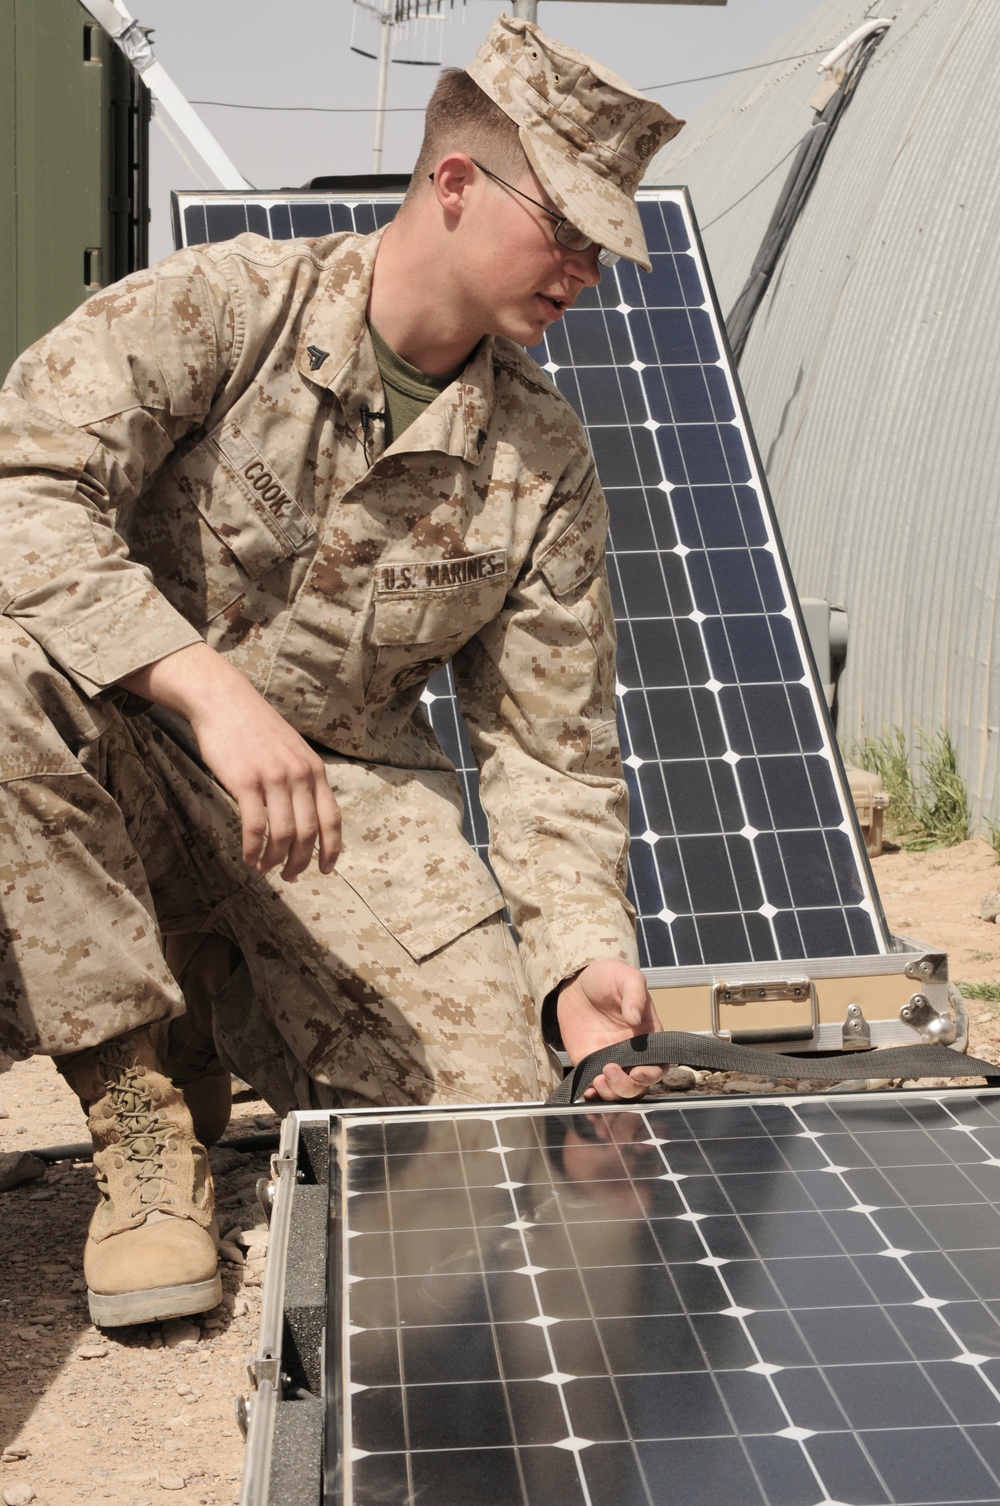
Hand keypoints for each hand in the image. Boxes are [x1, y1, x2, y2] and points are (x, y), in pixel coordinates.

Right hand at [119, 643, 341, 880]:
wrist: (224, 700)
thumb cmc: (256, 728)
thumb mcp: (292, 750)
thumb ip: (303, 780)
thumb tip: (306, 817)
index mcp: (315, 770)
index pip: (332, 819)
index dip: (331, 849)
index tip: (325, 870)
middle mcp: (300, 775)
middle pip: (309, 833)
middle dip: (301, 862)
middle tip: (290, 877)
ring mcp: (273, 778)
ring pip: (284, 834)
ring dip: (276, 859)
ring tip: (266, 869)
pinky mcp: (245, 781)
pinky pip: (254, 826)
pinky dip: (253, 848)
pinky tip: (248, 857)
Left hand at [555, 957, 664, 1102]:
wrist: (577, 981)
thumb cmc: (608, 977)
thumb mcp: (625, 977)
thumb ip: (634, 994)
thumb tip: (634, 1018)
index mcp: (647, 1036)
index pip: (658, 1066)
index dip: (651, 1075)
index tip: (637, 1072)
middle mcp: (631, 1053)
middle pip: (639, 1086)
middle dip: (626, 1087)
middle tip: (609, 1070)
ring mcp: (610, 1060)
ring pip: (618, 1092)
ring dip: (610, 1094)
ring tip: (597, 1080)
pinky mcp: (589, 1062)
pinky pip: (594, 1087)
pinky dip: (592, 1095)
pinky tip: (586, 1090)